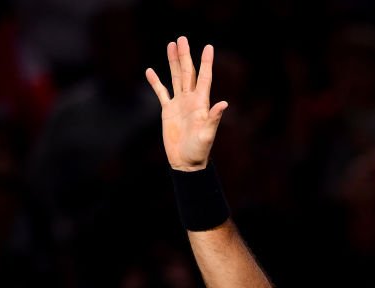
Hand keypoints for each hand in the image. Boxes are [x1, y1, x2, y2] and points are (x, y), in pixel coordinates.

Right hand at [145, 36, 227, 170]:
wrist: (186, 162)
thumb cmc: (199, 150)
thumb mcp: (208, 134)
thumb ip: (214, 118)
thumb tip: (224, 103)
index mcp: (201, 103)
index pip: (204, 77)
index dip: (206, 62)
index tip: (209, 47)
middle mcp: (191, 100)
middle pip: (187, 73)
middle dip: (185, 56)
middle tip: (182, 39)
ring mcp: (179, 104)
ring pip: (175, 78)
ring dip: (172, 62)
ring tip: (171, 45)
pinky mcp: (168, 111)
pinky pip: (161, 92)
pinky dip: (155, 82)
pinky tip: (150, 71)